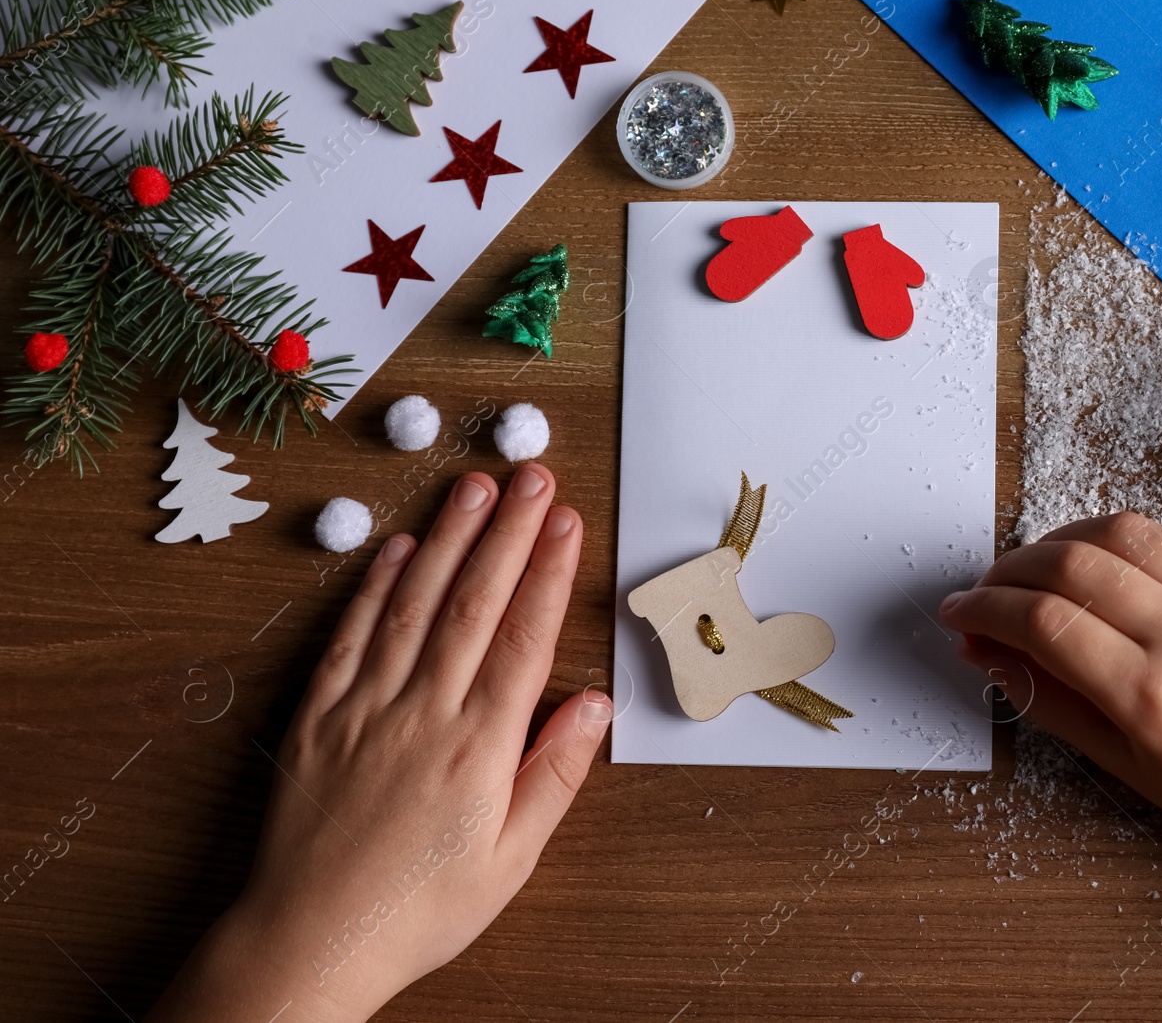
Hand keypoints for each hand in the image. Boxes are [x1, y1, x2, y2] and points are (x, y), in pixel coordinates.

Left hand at [148, 466, 611, 1022]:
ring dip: (447, 539)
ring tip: (475, 488)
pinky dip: (374, 587)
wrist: (312, 940)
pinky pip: (350, 636)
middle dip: (508, 531)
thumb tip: (595, 705)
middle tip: (532, 475)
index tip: (567, 521)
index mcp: (478, 747)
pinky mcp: (318, 715)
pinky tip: (397, 547)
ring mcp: (365, 707)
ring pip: (414, 604)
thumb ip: (554, 775)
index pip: (524, 636)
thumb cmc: (419, 909)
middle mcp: (423, 712)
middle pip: (474, 602)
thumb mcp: (510, 860)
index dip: (548, 571)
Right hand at [939, 512, 1161, 865]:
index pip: (1043, 623)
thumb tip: (985, 652)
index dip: (985, 610)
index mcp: (1154, 699)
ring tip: (1029, 570)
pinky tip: (1087, 563)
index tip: (958, 613)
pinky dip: (1108, 541)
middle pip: (1069, 566)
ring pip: (1114, 533)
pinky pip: (1161, 539)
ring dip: (1054, 541)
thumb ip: (1048, 700)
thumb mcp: (1125, 764)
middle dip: (1008, 571)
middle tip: (984, 590)